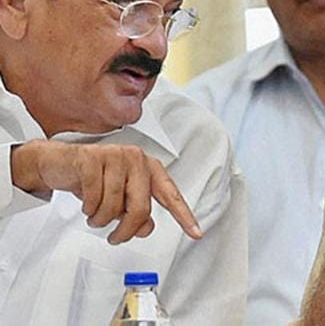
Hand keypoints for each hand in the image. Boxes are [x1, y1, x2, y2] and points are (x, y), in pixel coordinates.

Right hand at [10, 140, 201, 244]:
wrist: (58, 163)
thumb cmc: (93, 180)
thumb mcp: (120, 199)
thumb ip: (137, 212)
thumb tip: (145, 228)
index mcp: (148, 167)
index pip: (171, 195)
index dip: (184, 216)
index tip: (196, 232)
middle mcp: (136, 159)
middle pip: (140, 208)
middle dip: (126, 230)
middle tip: (116, 237)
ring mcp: (115, 156)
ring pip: (114, 207)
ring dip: (101, 219)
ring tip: (96, 213)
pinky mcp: (92, 159)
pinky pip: (93, 198)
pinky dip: (88, 208)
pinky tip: (86, 202)